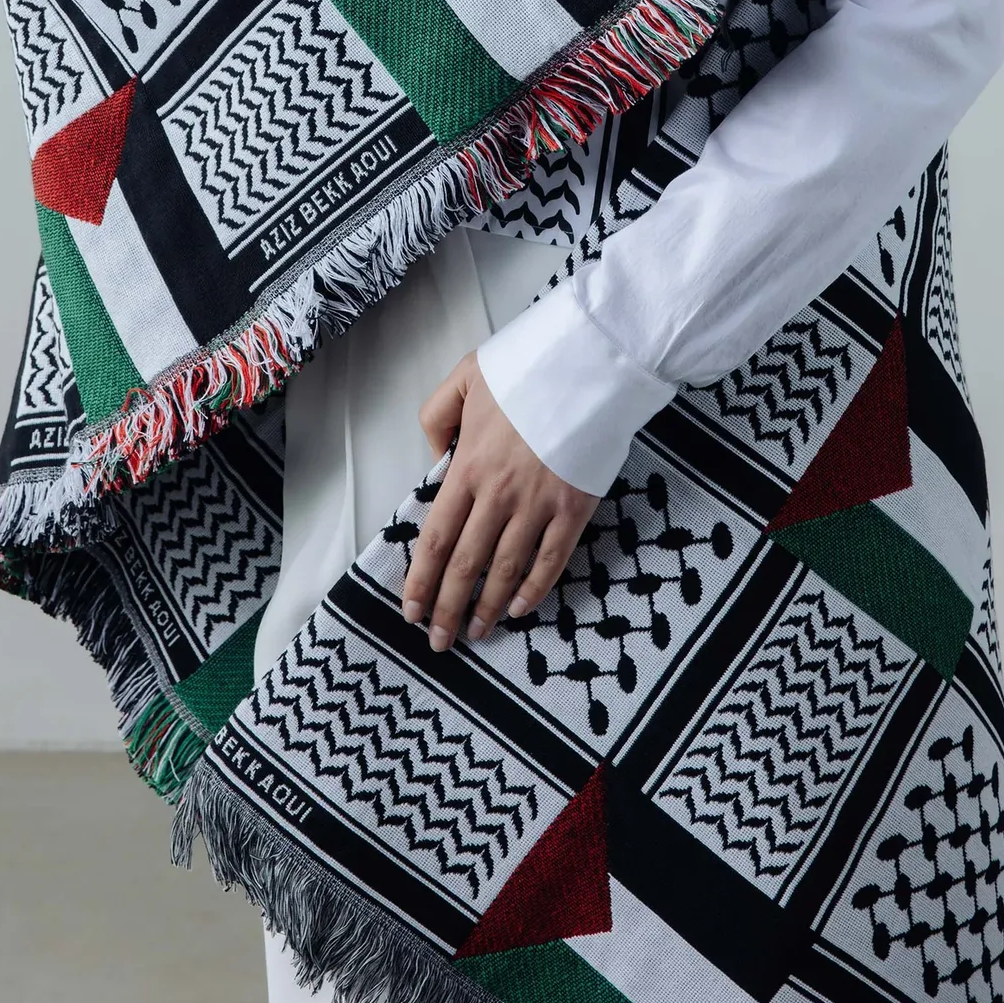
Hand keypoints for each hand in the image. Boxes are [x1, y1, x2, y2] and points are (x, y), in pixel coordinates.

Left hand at [405, 354, 598, 652]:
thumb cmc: (528, 365)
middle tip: (439, 641)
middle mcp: (499, 493)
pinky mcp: (575, 508)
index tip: (411, 609)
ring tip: (476, 632)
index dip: (421, 580)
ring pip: (505, 569)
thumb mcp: (465, 376)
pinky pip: (551, 560)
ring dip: (487, 607)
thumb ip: (437, 416)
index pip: (436, 537)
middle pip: (466, 564)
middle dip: (448, 608)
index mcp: (469, 465)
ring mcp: (539, 504)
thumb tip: (435, 456)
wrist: (591, 361)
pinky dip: (534, 590)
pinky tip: (519, 608)